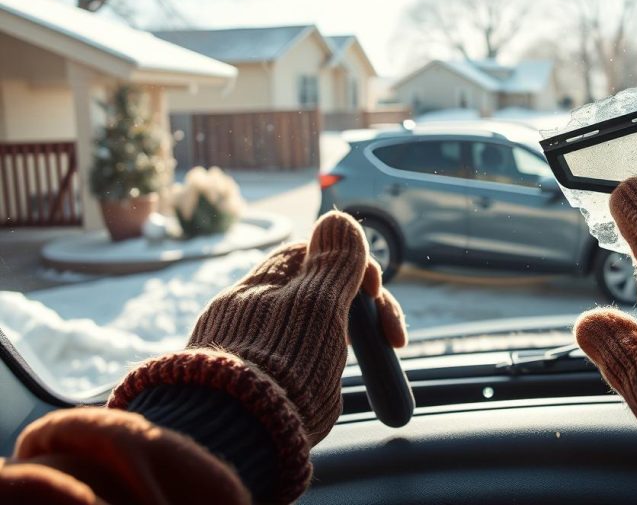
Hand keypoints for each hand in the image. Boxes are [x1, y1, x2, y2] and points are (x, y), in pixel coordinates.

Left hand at [186, 211, 406, 443]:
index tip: (377, 298)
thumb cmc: (283, 363)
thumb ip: (335, 263)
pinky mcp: (248, 377)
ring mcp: (247, 341)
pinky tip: (322, 388)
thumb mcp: (320, 303)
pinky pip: (292, 359)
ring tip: (354, 369)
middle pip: (319, 291)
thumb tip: (338, 217)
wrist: (234, 431)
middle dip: (359, 313)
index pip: (320, 254)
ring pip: (309, 327)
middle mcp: (252, 305)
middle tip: (390, 342)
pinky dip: (317, 366)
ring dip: (342, 341)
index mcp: (268, 279)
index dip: (359, 269)